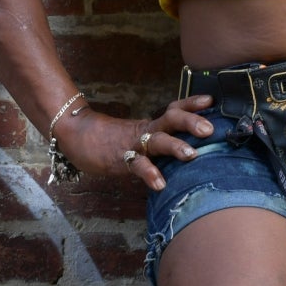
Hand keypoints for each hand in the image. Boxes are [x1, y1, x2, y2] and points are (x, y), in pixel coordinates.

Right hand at [59, 94, 214, 190]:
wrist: (75, 136)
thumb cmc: (110, 140)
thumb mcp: (139, 138)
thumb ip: (159, 143)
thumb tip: (186, 152)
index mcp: (151, 125)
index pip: (175, 110)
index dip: (191, 105)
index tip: (210, 101)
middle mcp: (146, 131)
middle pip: (171, 120)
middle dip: (191, 123)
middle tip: (209, 129)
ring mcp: (133, 144)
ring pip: (157, 141)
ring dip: (175, 146)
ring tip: (192, 154)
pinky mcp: (120, 159)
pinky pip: (136, 166)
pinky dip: (149, 173)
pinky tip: (160, 184)